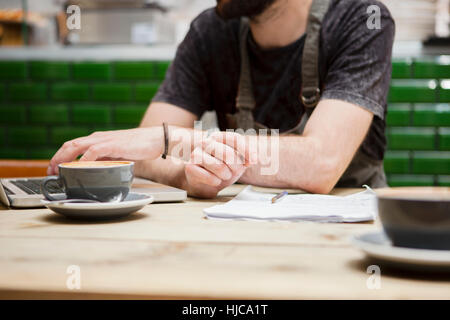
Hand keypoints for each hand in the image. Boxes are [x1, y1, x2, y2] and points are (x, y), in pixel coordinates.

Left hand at [48, 127, 163, 174]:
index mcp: (97, 139)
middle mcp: (97, 137)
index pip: (72, 146)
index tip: (54, 169)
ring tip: (60, 171)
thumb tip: (95, 171)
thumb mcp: (117, 155)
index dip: (60, 157)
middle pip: (70, 145)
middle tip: (51, 172)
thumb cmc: (138, 147)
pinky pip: (94, 152)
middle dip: (57, 158)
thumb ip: (105, 160)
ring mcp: (105, 140)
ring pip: (77, 146)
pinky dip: (85, 160)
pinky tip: (81, 168)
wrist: (155, 139)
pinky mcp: (113, 144)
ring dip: (65, 159)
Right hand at [183, 131, 257, 197]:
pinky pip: (210, 177)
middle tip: (235, 171)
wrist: (203, 182)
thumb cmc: (221, 169)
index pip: (234, 138)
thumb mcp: (237, 162)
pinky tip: (214, 180)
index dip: (246, 150)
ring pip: (219, 166)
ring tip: (224, 175)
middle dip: (236, 166)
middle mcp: (206, 142)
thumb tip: (253, 159)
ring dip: (226, 175)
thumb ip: (246, 158)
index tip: (253, 161)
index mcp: (218, 137)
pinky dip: (216, 182)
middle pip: (228, 153)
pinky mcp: (190, 167)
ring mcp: (196, 154)